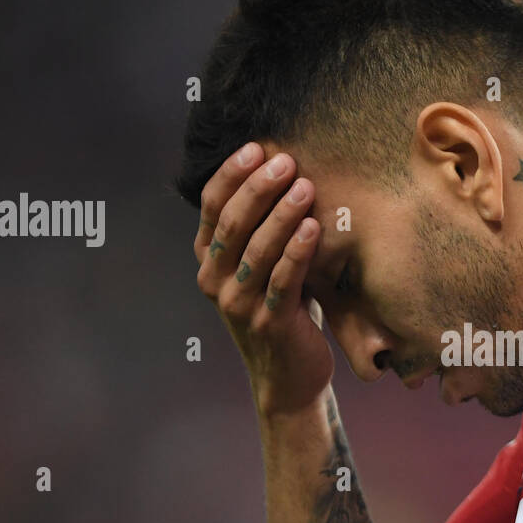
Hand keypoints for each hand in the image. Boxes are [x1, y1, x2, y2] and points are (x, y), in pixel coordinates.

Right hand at [194, 142, 329, 417]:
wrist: (289, 375)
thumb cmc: (282, 309)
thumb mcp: (263, 266)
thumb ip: (261, 229)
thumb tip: (284, 169)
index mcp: (209, 261)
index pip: (212, 208)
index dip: (232, 175)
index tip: (257, 146)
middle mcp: (215, 281)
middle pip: (232, 224)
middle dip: (259, 188)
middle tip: (286, 161)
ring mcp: (240, 304)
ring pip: (258, 250)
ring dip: (282, 214)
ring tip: (306, 186)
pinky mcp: (270, 323)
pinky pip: (283, 281)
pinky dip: (297, 251)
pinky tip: (313, 227)